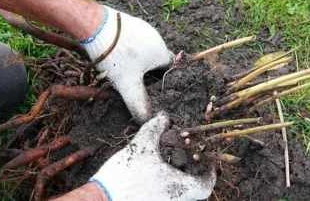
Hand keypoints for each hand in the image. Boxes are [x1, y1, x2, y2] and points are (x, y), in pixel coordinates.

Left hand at [82, 6, 173, 122]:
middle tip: (131, 81)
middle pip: (155, 61)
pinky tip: (114, 55)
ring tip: (120, 69)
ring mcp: (142, 28)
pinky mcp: (129, 23)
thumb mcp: (127, 84)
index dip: (159, 82)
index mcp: (161, 52)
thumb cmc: (115, 55)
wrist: (95, 25)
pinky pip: (133, 40)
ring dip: (135, 61)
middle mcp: (156, 38)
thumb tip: (147, 119)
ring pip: (143, 50)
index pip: (168, 70)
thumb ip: (138, 103)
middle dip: (145, 73)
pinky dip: (126, 49)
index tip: (145, 89)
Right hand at [90, 112, 216, 200]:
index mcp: (179, 188)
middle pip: (194, 191)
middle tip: (188, 158)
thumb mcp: (141, 146)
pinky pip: (167, 198)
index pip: (206, 185)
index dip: (209, 172)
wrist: (100, 200)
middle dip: (193, 173)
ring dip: (180, 180)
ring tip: (171, 164)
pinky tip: (155, 175)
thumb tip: (164, 117)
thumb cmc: (124, 176)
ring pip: (181, 195)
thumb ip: (155, 128)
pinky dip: (167, 186)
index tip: (206, 161)